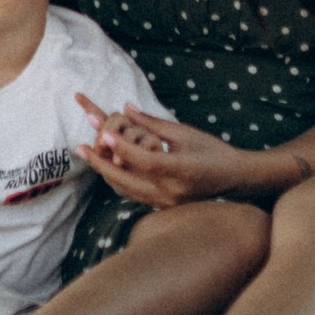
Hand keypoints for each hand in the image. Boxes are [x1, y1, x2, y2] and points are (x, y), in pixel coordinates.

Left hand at [72, 96, 254, 206]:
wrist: (234, 179)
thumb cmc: (212, 150)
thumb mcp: (184, 133)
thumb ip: (152, 123)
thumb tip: (124, 108)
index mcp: (179, 170)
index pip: (143, 160)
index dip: (121, 146)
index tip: (102, 131)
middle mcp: (170, 192)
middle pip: (126, 181)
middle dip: (100, 163)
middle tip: (80, 147)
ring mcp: (166, 203)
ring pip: (126, 191)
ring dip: (105, 173)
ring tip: (88, 155)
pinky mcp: (163, 207)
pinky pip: (134, 195)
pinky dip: (118, 181)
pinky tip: (106, 167)